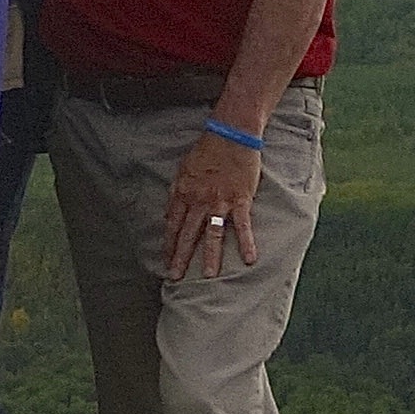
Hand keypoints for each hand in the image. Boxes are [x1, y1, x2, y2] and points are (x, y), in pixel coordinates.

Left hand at [163, 133, 267, 280]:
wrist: (230, 135)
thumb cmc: (206, 151)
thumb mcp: (183, 170)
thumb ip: (176, 193)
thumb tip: (168, 215)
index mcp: (183, 193)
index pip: (172, 225)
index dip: (169, 244)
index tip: (166, 261)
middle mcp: (199, 200)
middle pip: (188, 234)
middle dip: (181, 257)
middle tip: (176, 277)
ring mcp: (220, 201)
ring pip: (213, 234)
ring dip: (210, 256)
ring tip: (209, 276)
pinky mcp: (240, 200)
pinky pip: (242, 225)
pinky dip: (246, 242)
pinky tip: (248, 259)